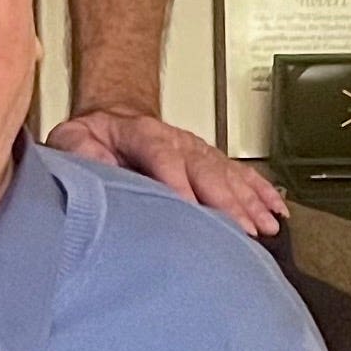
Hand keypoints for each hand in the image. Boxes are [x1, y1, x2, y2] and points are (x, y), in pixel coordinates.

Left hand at [47, 107, 283, 235]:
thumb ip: (83, 157)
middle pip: (205, 170)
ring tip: (265, 228)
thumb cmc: (92, 139)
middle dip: (225, 201)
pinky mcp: (211, 162)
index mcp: (140, 134)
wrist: (111, 120)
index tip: (189, 208)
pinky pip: (242, 176)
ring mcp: (197, 151)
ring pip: (228, 175)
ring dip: (249, 202)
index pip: (162, 156)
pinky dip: (262, 194)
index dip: (176, 183)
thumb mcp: (73, 143)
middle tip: (240, 230)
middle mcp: (176, 141)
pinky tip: (276, 212)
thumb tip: (96, 177)